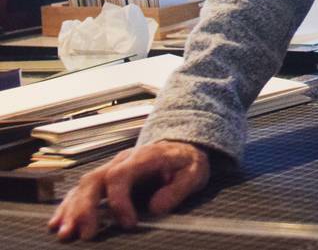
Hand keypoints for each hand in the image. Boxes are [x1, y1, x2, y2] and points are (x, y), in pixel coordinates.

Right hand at [47, 141, 210, 240]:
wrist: (181, 148)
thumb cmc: (186, 162)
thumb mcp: (194, 172)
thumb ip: (178, 189)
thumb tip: (156, 208)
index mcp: (144, 157)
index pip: (121, 175)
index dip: (120, 201)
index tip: (129, 224)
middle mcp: (122, 161)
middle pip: (95, 180)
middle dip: (85, 208)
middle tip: (86, 234)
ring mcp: (111, 168)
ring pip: (83, 185)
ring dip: (71, 210)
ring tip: (65, 233)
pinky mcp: (105, 178)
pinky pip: (80, 190)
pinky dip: (67, 206)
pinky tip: (57, 223)